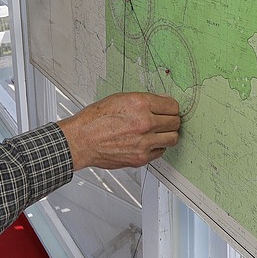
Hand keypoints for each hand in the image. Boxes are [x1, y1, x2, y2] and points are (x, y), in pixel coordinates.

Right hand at [57, 92, 179, 169]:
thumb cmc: (95, 120)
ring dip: (168, 134)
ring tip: (159, 132)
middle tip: (165, 120)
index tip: (169, 109)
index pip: (172, 106)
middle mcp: (144, 123)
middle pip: (175, 122)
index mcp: (140, 104)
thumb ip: (143, 101)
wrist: (81, 141)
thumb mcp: (119, 99)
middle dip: (171, 120)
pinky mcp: (141, 158)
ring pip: (173, 138)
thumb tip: (162, 102)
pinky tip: (148, 142)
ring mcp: (144, 142)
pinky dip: (157, 147)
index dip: (171, 107)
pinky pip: (161, 151)